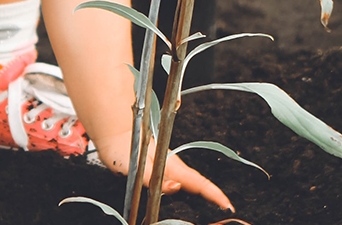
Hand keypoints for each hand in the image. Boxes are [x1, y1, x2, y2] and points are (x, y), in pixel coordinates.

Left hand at [93, 132, 233, 211]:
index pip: (197, 181)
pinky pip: (182, 179)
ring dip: (205, 190)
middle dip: (213, 193)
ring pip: (191, 180)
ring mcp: (168, 166)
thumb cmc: (123, 150)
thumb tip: (175, 187)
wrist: (115, 136)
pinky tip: (196, 191)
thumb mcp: (137, 167)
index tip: (225, 202)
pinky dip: (194, 186)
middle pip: (198, 181)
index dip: (212, 192)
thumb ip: (155, 179)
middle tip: (227, 205)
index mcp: (170, 165)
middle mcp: (172, 166)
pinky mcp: (163, 168)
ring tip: (217, 200)